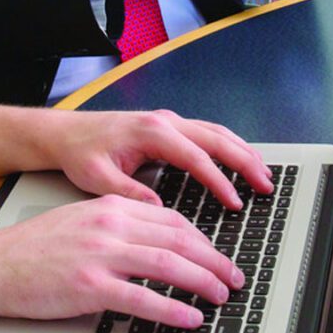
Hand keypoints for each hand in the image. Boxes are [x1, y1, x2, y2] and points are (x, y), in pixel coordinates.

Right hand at [0, 195, 245, 330]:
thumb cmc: (33, 250)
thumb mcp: (81, 222)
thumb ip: (118, 228)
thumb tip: (156, 245)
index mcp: (111, 208)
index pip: (172, 219)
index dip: (204, 240)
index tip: (218, 255)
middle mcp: (110, 226)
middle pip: (179, 239)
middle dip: (214, 260)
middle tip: (234, 277)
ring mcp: (101, 255)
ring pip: (168, 265)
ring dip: (203, 282)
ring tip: (221, 296)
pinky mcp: (90, 286)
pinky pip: (143, 298)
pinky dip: (173, 309)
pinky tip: (190, 317)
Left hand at [36, 107, 273, 210]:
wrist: (66, 132)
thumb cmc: (80, 152)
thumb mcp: (98, 178)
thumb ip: (130, 193)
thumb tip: (159, 211)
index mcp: (151, 132)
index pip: (197, 157)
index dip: (219, 182)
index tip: (234, 203)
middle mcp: (165, 121)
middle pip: (217, 139)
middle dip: (245, 162)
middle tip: (266, 186)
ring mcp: (169, 121)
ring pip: (217, 132)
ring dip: (242, 152)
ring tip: (262, 175)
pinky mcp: (169, 126)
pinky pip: (207, 133)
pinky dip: (229, 146)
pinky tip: (240, 160)